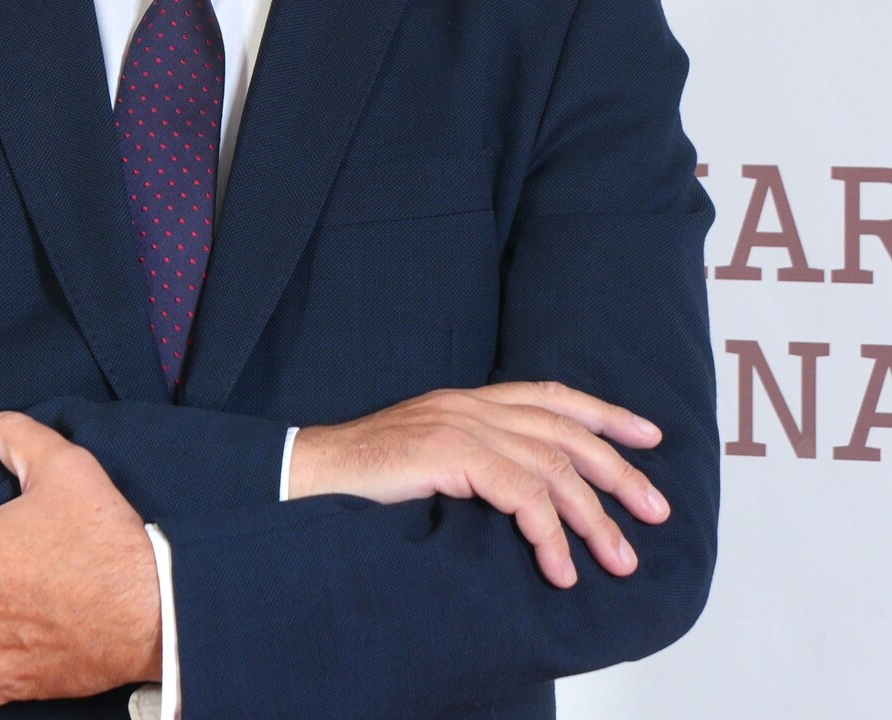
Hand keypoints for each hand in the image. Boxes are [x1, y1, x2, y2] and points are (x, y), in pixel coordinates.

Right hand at [288, 381, 668, 587]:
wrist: (309, 474)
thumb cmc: (365, 480)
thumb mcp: (429, 461)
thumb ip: (475, 464)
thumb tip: (528, 501)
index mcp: (467, 400)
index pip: (550, 395)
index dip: (604, 413)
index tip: (649, 437)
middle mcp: (469, 404)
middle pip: (566, 429)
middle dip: (619, 471)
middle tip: (656, 512)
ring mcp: (460, 424)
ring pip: (553, 466)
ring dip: (593, 518)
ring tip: (618, 560)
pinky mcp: (450, 453)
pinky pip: (521, 494)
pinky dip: (549, 535)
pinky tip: (559, 569)